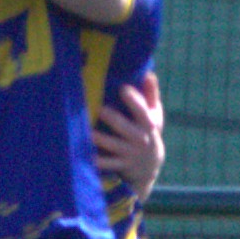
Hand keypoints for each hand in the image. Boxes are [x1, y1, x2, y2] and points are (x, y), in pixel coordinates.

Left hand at [98, 73, 166, 202]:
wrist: (150, 165)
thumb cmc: (148, 131)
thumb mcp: (154, 114)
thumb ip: (151, 94)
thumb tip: (148, 73)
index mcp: (148, 124)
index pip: (142, 110)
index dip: (133, 100)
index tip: (123, 88)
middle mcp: (139, 139)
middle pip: (125, 128)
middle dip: (113, 119)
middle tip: (99, 108)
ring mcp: (129, 153)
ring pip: (113, 146)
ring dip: (100, 139)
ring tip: (87, 131)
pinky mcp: (120, 165)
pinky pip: (107, 164)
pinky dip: (97, 161)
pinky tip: (85, 154)